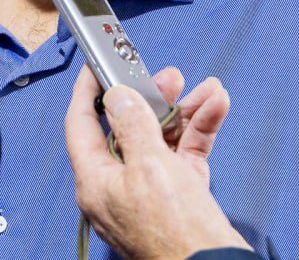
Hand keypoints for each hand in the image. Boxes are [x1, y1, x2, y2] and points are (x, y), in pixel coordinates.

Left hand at [65, 64, 251, 259]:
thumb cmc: (174, 234)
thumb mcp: (150, 166)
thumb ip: (133, 125)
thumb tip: (117, 96)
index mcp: (97, 181)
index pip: (82, 125)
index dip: (88, 91)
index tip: (96, 65)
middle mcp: (119, 185)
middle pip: (128, 127)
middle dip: (151, 98)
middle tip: (168, 77)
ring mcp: (150, 191)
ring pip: (162, 138)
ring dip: (185, 111)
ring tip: (207, 89)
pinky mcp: (178, 196)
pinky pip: (185, 153)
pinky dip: (200, 130)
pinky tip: (216, 108)